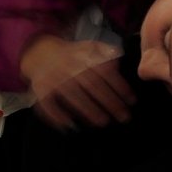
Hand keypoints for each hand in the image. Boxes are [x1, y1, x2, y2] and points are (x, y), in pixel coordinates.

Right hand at [19, 36, 134, 129]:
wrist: (39, 52)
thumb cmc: (71, 55)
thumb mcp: (89, 47)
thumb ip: (105, 53)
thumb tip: (119, 59)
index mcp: (83, 57)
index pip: (104, 72)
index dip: (119, 87)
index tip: (131, 101)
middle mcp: (69, 67)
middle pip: (92, 85)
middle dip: (109, 102)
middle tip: (123, 117)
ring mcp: (54, 79)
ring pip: (73, 95)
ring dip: (88, 110)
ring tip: (103, 122)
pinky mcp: (41, 90)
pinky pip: (48, 104)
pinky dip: (57, 115)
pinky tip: (70, 125)